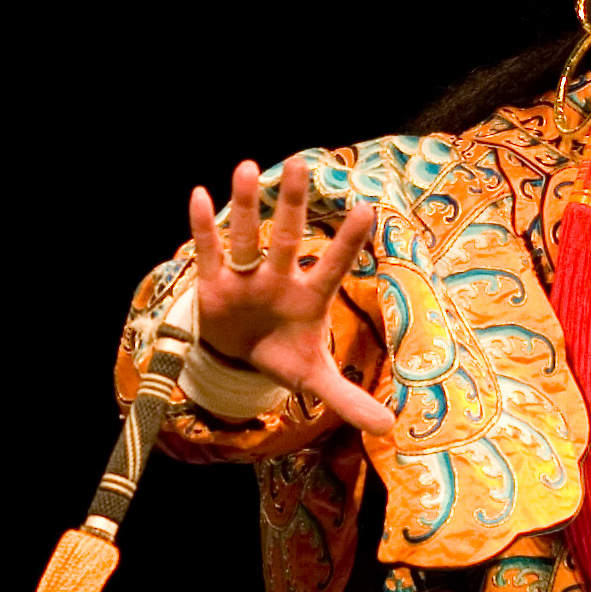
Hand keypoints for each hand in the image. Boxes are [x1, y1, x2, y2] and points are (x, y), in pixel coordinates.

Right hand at [186, 154, 389, 433]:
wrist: (241, 357)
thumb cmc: (285, 355)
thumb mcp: (314, 379)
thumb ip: (348, 398)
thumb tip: (389, 427)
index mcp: (309, 297)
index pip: (333, 265)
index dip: (348, 241)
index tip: (369, 208)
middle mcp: (278, 278)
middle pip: (286, 237)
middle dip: (291, 204)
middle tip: (301, 164)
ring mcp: (245, 278)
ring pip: (246, 236)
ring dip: (246, 205)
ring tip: (247, 167)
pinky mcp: (213, 284)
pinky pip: (208, 252)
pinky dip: (204, 227)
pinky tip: (201, 195)